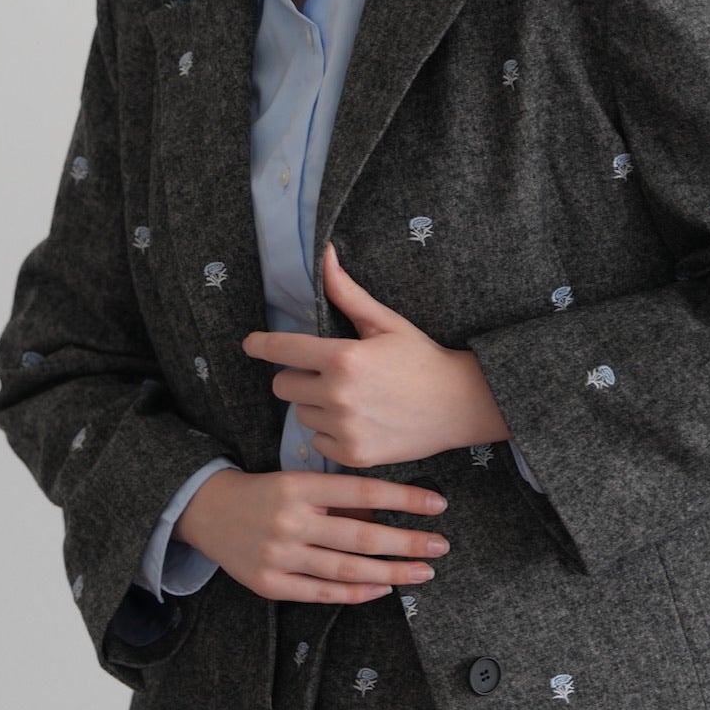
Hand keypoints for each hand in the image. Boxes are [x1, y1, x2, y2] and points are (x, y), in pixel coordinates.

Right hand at [174, 468, 450, 604]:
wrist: (206, 511)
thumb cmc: (263, 493)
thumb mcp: (297, 481)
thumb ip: (337, 498)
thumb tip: (388, 513)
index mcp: (298, 486)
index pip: (362, 492)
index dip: (404, 498)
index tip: (438, 505)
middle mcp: (289, 521)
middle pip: (360, 536)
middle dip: (407, 542)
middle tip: (440, 546)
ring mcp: (278, 555)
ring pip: (346, 570)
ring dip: (391, 573)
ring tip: (422, 571)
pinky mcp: (269, 584)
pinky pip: (321, 593)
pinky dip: (356, 594)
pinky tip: (383, 589)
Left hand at [240, 240, 509, 467]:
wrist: (459, 405)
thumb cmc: (421, 359)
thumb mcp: (385, 322)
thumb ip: (346, 293)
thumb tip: (325, 255)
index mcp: (343, 358)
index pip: (283, 349)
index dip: (261, 345)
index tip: (251, 344)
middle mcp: (338, 395)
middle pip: (283, 386)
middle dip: (297, 376)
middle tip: (326, 374)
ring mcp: (344, 428)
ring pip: (301, 414)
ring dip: (315, 405)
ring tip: (349, 398)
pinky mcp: (352, 454)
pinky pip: (317, 442)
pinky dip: (330, 432)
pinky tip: (357, 421)